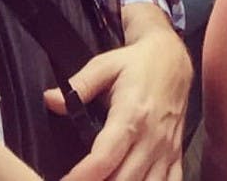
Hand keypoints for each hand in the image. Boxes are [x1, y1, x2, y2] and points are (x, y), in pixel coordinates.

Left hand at [45, 10, 191, 180]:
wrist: (174, 57)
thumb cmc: (137, 62)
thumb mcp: (105, 65)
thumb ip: (79, 84)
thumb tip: (50, 100)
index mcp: (132, 115)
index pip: (103, 159)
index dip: (80, 178)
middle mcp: (152, 137)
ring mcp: (166, 149)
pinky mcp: (175, 153)